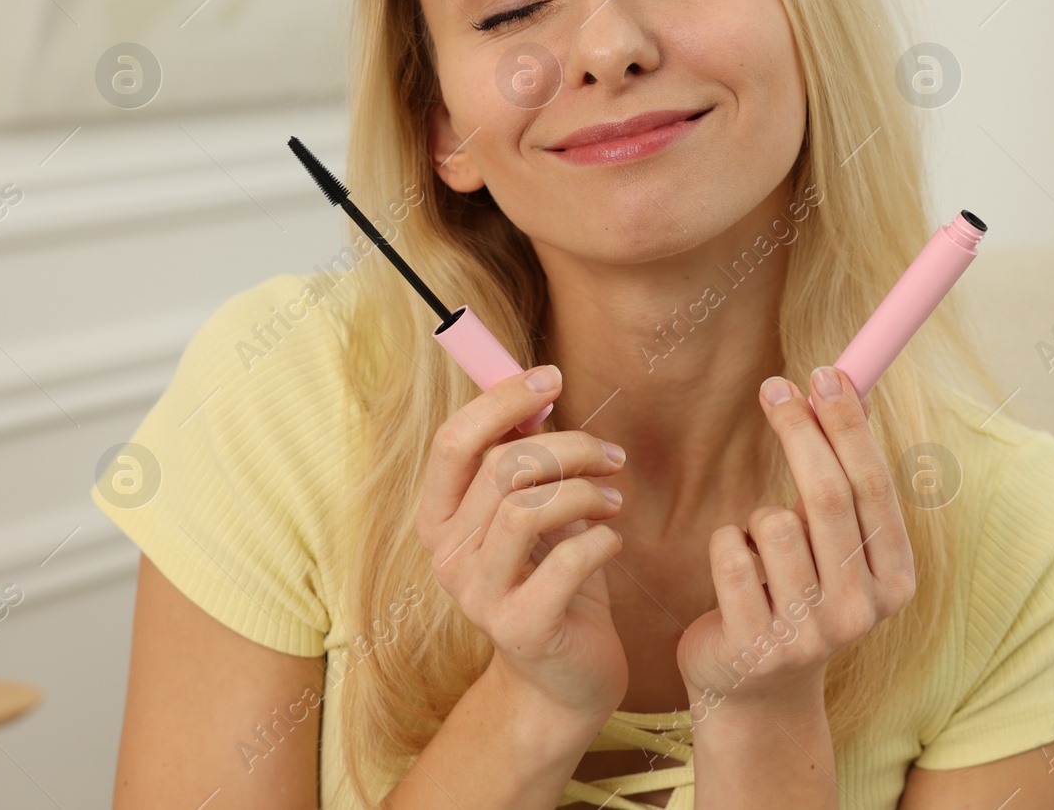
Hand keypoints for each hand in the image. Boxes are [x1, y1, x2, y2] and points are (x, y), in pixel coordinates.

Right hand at [414, 364, 629, 724]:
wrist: (565, 675)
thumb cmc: (552, 579)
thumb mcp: (535, 512)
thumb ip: (524, 460)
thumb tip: (536, 391)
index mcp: (440, 517)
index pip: (453, 442)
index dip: (502, 401)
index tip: (552, 377)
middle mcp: (447, 556)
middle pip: (501, 468)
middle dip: (569, 448)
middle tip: (611, 457)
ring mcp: (478, 595)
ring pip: (526, 509)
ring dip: (584, 491)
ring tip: (613, 499)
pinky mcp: (520, 627)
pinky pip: (565, 561)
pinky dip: (600, 538)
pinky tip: (612, 540)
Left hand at [675, 366, 913, 714]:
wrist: (758, 685)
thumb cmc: (800, 590)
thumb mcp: (836, 541)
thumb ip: (846, 477)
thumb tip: (848, 389)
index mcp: (895, 580)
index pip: (874, 487)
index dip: (848, 427)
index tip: (825, 374)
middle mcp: (861, 610)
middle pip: (827, 496)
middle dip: (799, 430)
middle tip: (774, 388)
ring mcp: (808, 632)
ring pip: (773, 523)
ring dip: (756, 517)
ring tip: (759, 547)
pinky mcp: (754, 643)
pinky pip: (731, 554)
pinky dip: (725, 544)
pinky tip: (734, 571)